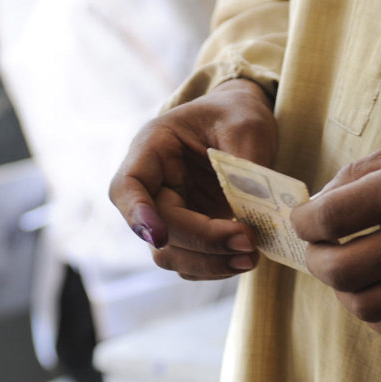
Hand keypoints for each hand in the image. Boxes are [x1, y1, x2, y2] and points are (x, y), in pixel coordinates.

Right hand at [110, 78, 277, 278]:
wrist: (241, 122)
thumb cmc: (237, 115)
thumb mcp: (247, 125)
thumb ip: (246, 165)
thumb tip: (253, 212)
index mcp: (153, 147)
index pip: (127, 187)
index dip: (137, 214)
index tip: (159, 236)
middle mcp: (153, 185)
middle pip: (158, 228)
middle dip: (202, 241)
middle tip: (248, 243)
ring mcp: (168, 212)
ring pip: (169, 254)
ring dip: (209, 263)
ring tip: (251, 257)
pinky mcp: (188, 232)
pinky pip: (190, 261)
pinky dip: (216, 267)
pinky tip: (246, 257)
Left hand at [290, 129, 380, 340]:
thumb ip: (360, 173)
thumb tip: (316, 206)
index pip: (332, 217)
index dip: (303, 222)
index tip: (304, 220)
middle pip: (341, 271)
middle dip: (315, 260)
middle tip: (319, 248)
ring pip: (366, 307)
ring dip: (342, 293)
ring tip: (345, 273)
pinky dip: (375, 317)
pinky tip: (375, 292)